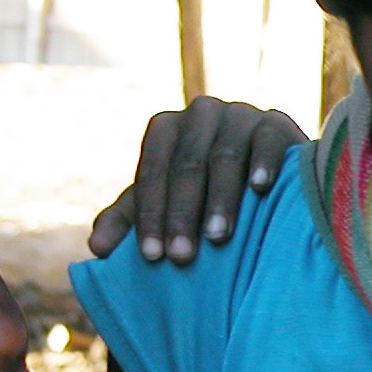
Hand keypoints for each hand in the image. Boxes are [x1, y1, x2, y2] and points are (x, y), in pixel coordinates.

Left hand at [88, 98, 306, 263]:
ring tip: (217, 238)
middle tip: (181, 257)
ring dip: (220, 200)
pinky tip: (260, 189)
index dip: (150, 214)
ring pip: (225, 157)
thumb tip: (96, 249)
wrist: (266, 170)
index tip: (153, 256)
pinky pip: (267, 143)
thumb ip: (129, 221)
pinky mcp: (275, 123)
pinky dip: (264, 164)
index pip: (153, 172)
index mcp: (166, 129)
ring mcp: (240, 115)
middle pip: (187, 166)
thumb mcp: (165, 204)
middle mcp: (200, 114)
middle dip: (182, 214)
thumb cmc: (206, 192)